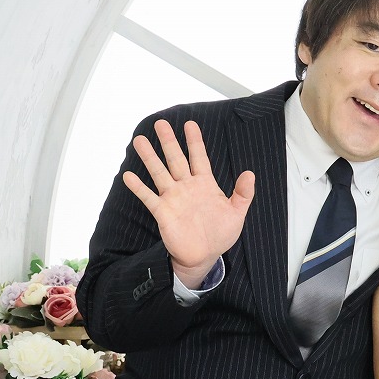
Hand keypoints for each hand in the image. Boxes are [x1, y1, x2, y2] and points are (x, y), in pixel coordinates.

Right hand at [122, 119, 254, 285]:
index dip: (195, 141)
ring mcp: (173, 198)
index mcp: (205, 184)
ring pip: (160, 172)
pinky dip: (139, 187)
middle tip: (160, 123)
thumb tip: (250, 173)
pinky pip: (149, 197)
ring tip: (140, 140)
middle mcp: (187, 187)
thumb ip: (243, 193)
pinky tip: (129, 176)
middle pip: (176, 159)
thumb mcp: (237, 213)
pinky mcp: (163, 212)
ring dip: (150, 157)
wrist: (205, 256)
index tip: (190, 124)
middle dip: (169, 141)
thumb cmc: (221, 234)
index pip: (199, 157)